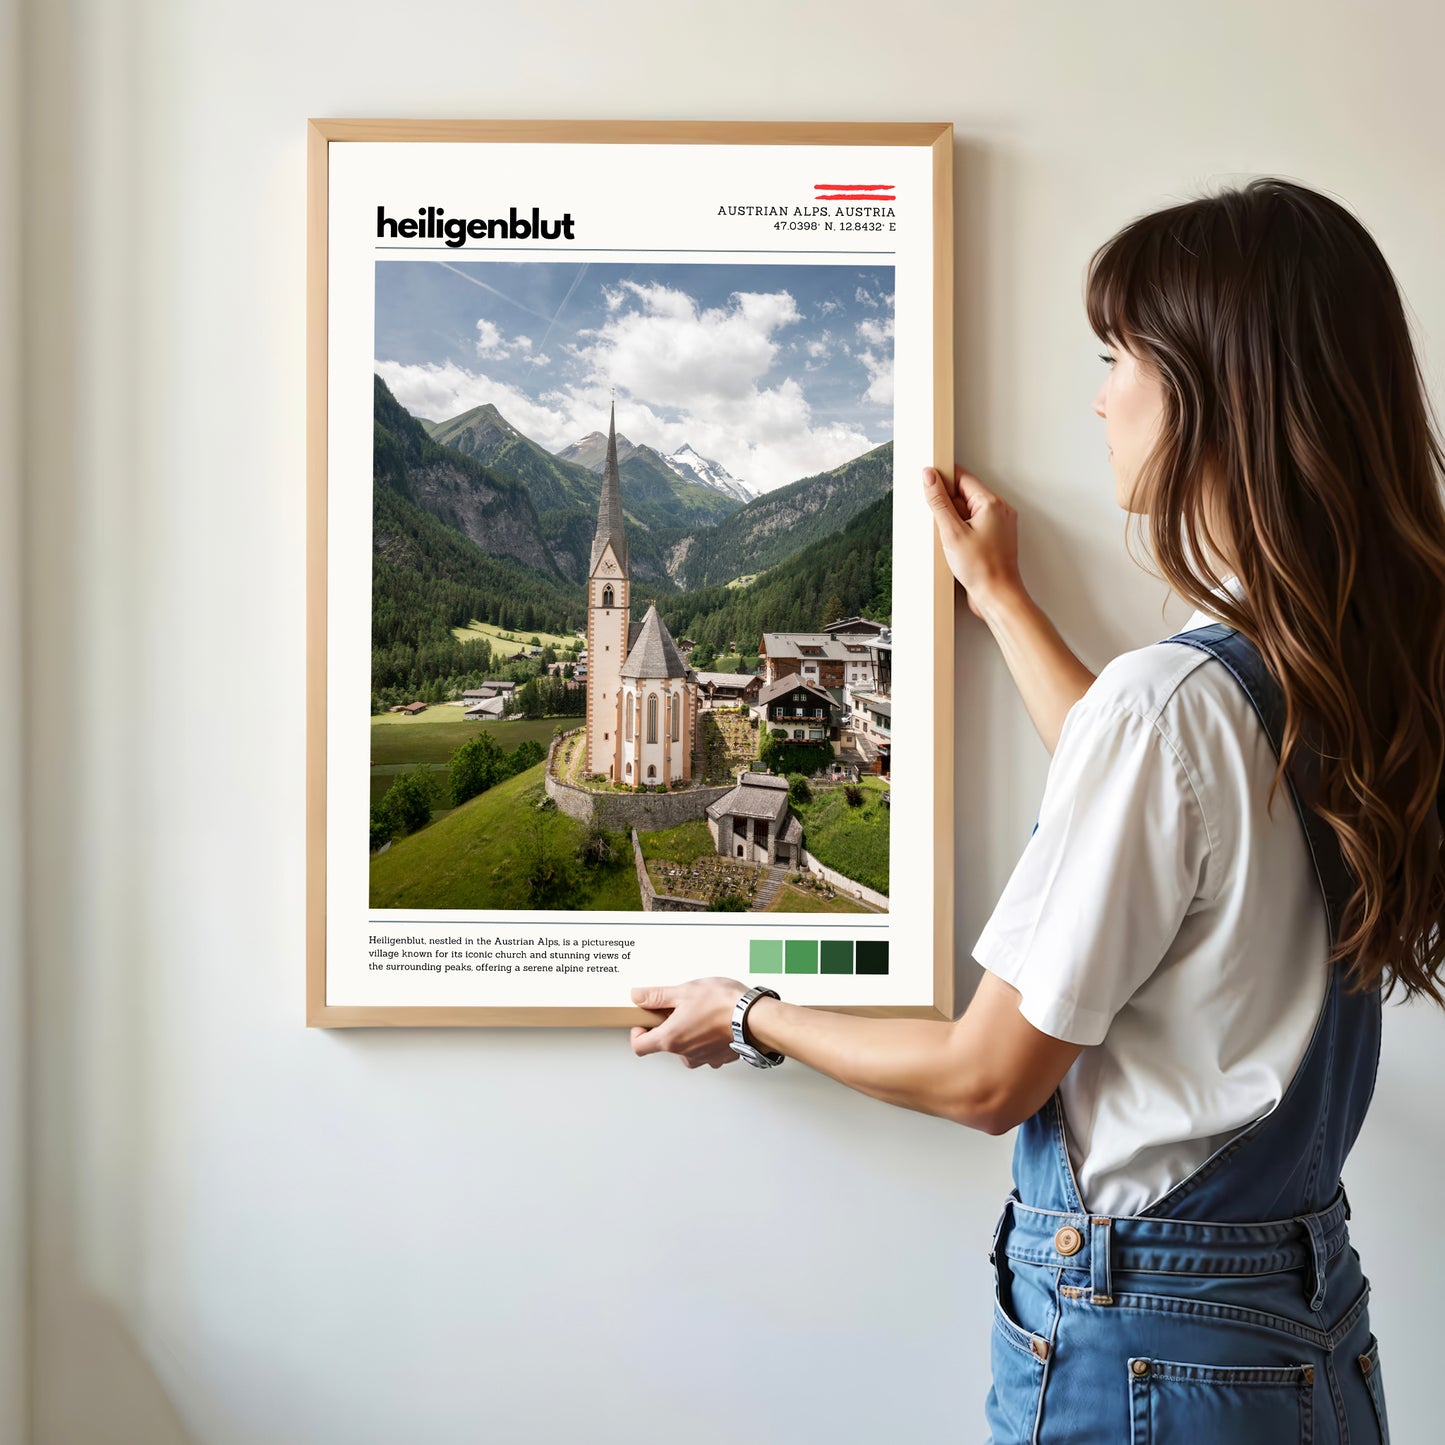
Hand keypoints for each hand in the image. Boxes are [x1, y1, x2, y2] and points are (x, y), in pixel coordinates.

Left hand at [629, 977, 746, 1068]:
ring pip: (686, 1048)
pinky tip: (715, 1021)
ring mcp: (704, 1058)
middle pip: (665, 1045)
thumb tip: (638, 996)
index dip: (637, 1033)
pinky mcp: (720, 1057)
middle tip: (679, 1008)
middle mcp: (685, 1054)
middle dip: (668, 1027)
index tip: (644, 1021)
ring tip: (701, 1012)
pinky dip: (707, 1038)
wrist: (755, 1018)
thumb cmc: (723, 1005)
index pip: (639, 1046)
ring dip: (688, 1033)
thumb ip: (657, 996)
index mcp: (670, 1039)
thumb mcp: (684, 991)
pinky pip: (706, 1049)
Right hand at [921, 464, 1024, 619]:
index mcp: (991, 503)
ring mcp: (998, 525)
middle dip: (947, 506)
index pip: (962, 478)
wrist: (997, 596)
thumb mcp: (951, 532)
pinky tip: (955, 547)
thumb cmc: (982, 568)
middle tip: (940, 524)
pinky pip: (973, 525)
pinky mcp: (994, 538)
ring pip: (968, 511)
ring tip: (950, 540)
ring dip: (953, 521)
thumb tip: (929, 476)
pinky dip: (961, 532)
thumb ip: (939, 501)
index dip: (943, 480)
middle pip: (965, 494)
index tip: (928, 484)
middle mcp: (999, 510)